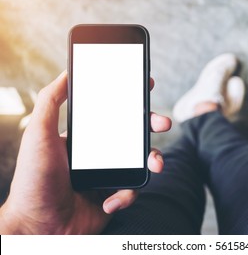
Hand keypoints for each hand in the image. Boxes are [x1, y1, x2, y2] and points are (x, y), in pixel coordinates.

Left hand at [0, 71, 170, 233]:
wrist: (38, 226)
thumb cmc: (33, 180)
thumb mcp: (38, 134)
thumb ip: (50, 101)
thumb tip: (67, 73)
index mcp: (86, 136)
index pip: (113, 112)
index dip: (131, 98)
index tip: (145, 84)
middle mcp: (100, 152)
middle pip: (134, 133)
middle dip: (153, 124)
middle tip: (163, 123)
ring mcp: (109, 173)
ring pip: (141, 160)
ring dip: (154, 159)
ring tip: (157, 164)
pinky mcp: (114, 195)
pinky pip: (132, 191)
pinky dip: (126, 195)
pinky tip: (108, 200)